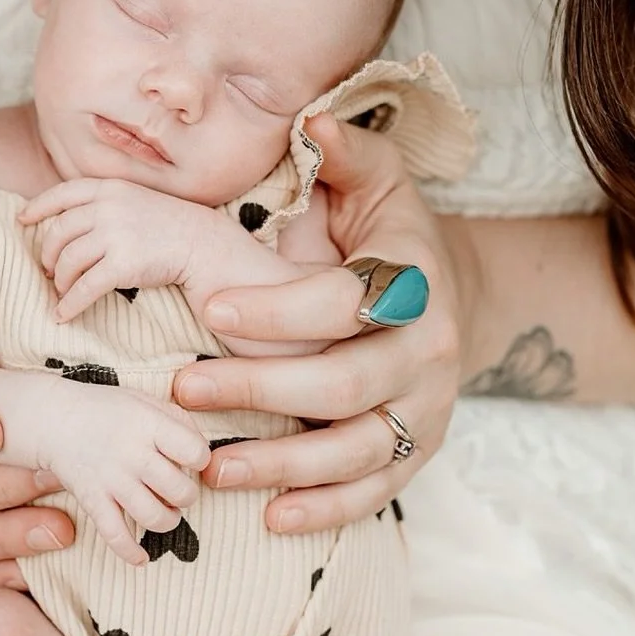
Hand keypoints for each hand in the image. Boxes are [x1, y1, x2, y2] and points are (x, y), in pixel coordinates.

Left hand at [20, 181, 212, 320]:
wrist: (203, 244)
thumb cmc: (169, 226)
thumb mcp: (135, 200)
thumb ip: (104, 204)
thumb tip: (68, 223)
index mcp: (109, 188)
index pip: (62, 194)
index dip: (38, 207)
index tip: (22, 220)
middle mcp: (108, 207)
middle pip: (59, 232)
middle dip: (49, 255)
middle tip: (51, 271)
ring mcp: (115, 234)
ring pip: (68, 262)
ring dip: (60, 282)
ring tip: (63, 292)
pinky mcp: (123, 264)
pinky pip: (84, 288)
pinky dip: (69, 305)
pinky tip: (63, 316)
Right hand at [40, 383, 211, 565]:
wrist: (54, 418)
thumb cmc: (108, 410)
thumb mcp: (146, 401)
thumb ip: (179, 421)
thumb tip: (203, 452)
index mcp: (149, 424)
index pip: (196, 452)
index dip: (199, 459)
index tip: (189, 458)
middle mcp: (132, 453)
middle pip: (180, 491)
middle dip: (186, 496)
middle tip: (177, 490)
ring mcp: (112, 479)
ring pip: (154, 518)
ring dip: (168, 521)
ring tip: (165, 512)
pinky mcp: (92, 500)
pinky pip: (116, 535)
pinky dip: (131, 553)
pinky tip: (141, 558)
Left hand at [170, 115, 471, 531]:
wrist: (452, 299)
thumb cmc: (388, 236)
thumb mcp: (375, 182)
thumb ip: (343, 151)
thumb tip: (313, 118)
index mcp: (413, 280)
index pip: (345, 301)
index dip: (279, 308)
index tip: (207, 307)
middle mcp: (428, 350)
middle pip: (345, 382)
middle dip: (260, 387)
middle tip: (182, 385)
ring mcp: (427, 409)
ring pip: (359, 449)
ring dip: (284, 464)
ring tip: (212, 469)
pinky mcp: (419, 451)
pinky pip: (375, 491)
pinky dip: (327, 509)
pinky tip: (271, 517)